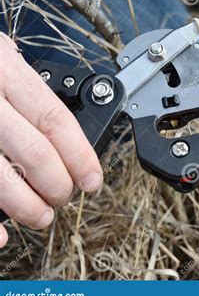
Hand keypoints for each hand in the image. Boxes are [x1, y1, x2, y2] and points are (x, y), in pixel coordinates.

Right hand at [0, 33, 102, 246]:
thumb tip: (66, 141)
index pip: (54, 120)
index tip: (92, 179)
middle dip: (57, 185)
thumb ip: (27, 91)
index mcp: (3, 69)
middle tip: (64, 197)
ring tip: (41, 216)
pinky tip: (0, 238)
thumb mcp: (0, 57)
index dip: (80, 156)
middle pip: (34, 153)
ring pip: (0, 179)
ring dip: (27, 207)